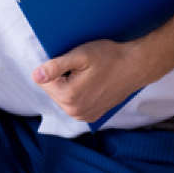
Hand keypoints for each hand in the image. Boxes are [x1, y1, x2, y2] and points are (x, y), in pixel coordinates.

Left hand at [32, 38, 152, 123]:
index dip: (55, 68)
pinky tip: (91, 85)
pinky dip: (78, 94)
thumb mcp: (81, 56)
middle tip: (81, 69)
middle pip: (52, 91)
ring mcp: (83, 116)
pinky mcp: (91, 116)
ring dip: (69, 86)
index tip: (72, 63)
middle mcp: (74, 111)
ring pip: (62, 97)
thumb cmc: (110, 57)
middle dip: (61, 78)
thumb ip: (55, 66)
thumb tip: (36, 76)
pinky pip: (74, 104)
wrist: (137, 66)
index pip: (42, 81)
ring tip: (88, 76)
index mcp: (68, 96)